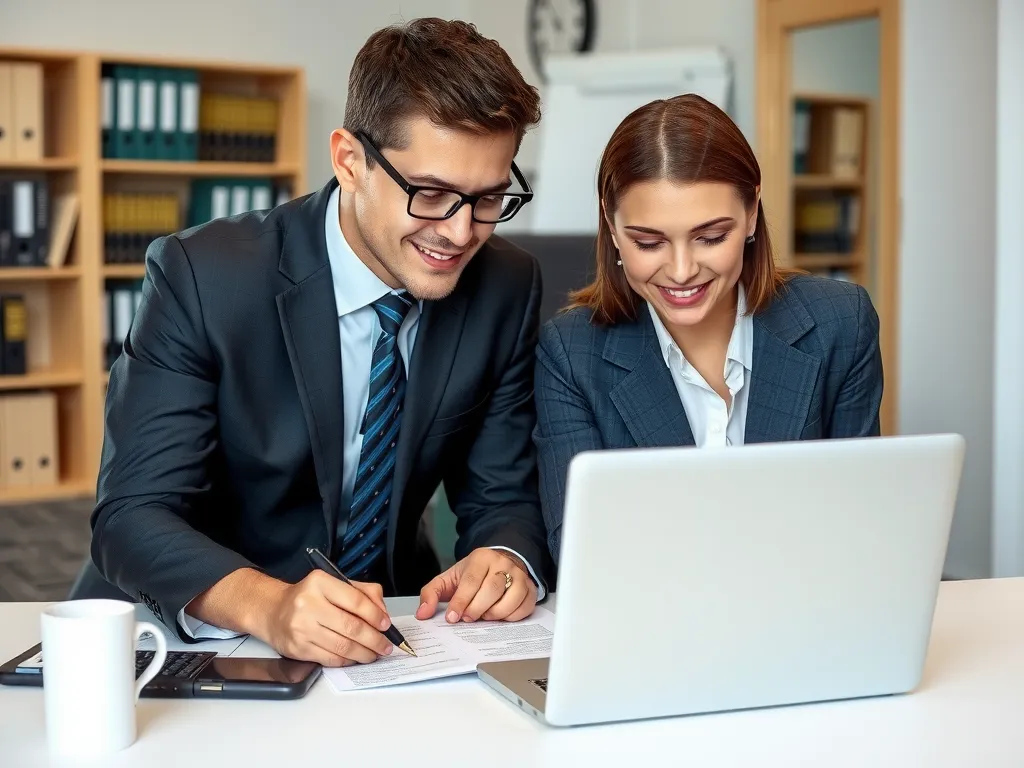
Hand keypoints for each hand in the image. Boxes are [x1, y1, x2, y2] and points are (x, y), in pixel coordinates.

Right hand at [260, 571, 395, 666]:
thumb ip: (363, 593)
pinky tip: (355, 658)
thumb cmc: (309, 598)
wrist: (273, 611)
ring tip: (374, 654)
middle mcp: (308, 604)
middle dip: (374, 640)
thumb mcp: (335, 584)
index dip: (375, 616)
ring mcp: (301, 628)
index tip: (386, 625)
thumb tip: (383, 615)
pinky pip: (330, 659)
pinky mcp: (297, 649)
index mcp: (320, 583)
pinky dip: (347, 661)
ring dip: (364, 653)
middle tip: (385, 645)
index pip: (356, 601)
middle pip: (351, 627)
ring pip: (342, 646)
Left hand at [416, 548, 536, 623]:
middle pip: (491, 589)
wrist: (499, 564)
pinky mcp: (530, 589)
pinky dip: (510, 616)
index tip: (452, 617)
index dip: (461, 601)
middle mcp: (502, 564)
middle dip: (477, 608)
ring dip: (495, 614)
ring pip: (510, 598)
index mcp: (480, 558)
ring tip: (484, 616)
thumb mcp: (449, 579)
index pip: (471, 580)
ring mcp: (519, 575)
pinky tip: (499, 616)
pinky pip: (523, 607)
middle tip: (468, 618)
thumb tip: (422, 613)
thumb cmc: (473, 575)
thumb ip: (431, 593)